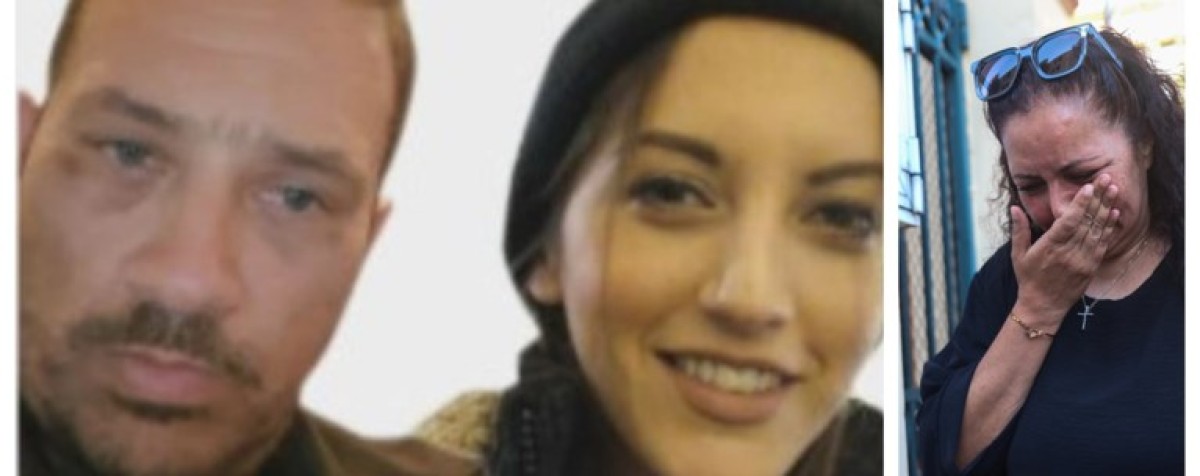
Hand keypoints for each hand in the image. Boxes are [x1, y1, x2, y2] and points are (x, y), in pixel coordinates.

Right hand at [1010, 174, 1118, 321]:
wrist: (1043, 306)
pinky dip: (1109, 227)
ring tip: (1114, 189)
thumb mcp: (1018, 254)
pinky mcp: (1091, 266)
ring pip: (1097, 229)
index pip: (1068, 221)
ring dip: (1107, 208)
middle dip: (1098, 198)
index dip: (1079, 203)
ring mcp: (1082, 260)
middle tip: (1106, 178)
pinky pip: (1102, 243)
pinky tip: (1114, 212)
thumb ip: (1019, 229)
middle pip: (1087, 221)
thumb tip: (1014, 207)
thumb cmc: (1028, 278)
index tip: (1088, 187)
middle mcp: (1068, 253)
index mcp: (1049, 248)